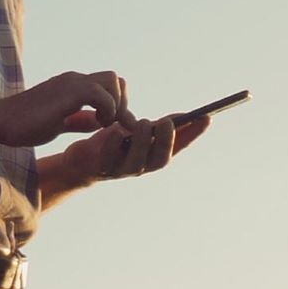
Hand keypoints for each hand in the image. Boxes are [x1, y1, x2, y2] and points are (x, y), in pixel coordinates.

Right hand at [0, 70, 132, 144]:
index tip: (113, 125)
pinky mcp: (67, 92)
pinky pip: (101, 93)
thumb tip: (99, 122)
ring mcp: (71, 83)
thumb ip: (80, 121)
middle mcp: (74, 79)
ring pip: (112, 81)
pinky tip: (97, 123)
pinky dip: (107, 109)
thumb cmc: (25, 125)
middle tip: (111, 124)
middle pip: (114, 78)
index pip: (108, 83)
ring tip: (103, 123)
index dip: (117, 103)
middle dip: (121, 102)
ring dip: (115, 105)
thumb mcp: (59, 123)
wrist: (0, 121)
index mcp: (73, 85)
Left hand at [72, 111, 210, 180]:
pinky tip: (115, 130)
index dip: (193, 135)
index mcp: (152, 157)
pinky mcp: (99, 169)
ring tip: (142, 122)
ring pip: (136, 163)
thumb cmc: (113, 144)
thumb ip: (157, 127)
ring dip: (141, 142)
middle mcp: (140, 167)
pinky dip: (112, 145)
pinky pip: (107, 161)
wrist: (81, 161)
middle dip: (165, 141)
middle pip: (159, 160)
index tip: (206, 117)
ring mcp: (120, 171)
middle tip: (166, 121)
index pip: (178, 148)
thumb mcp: (137, 132)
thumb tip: (186, 117)